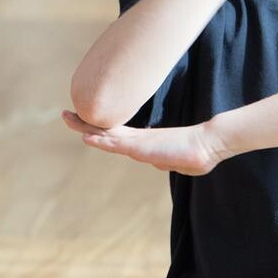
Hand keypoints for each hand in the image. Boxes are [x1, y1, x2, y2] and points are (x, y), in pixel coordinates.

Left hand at [61, 110, 225, 176]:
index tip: (84, 125)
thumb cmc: (199, 154)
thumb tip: (159, 163)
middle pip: (105, 130)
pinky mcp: (144, 147)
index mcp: (144, 142)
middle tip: (66, 113)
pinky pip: (118, 144)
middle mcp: (138, 139)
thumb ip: (165, 161)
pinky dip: (101, 141)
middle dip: (85, 123)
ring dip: (85, 127)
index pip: (115, 135)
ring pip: (107, 134)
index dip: (98, 130)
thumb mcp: (177, 161)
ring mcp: (140, 142)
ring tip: (67, 117)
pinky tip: (86, 138)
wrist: (211, 144)